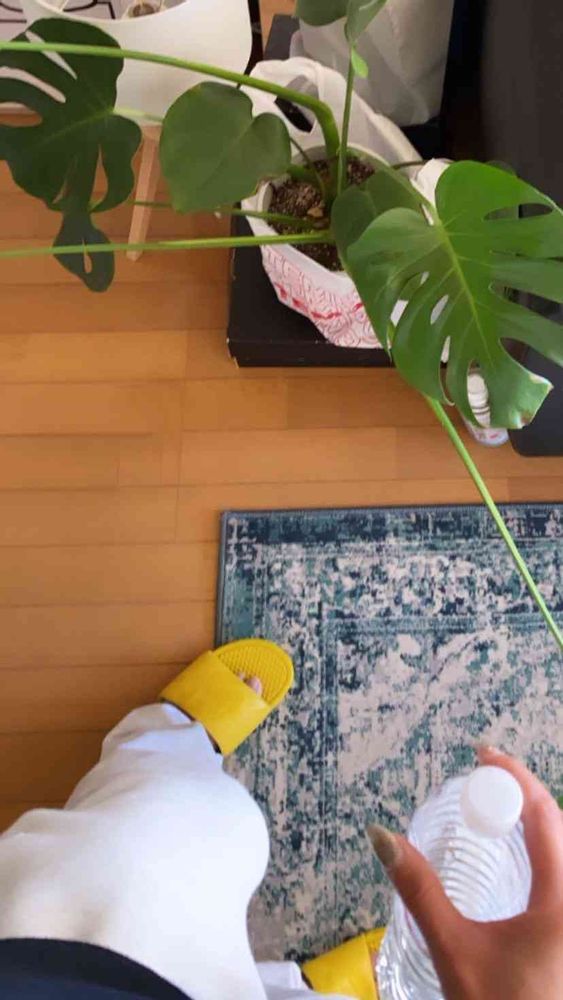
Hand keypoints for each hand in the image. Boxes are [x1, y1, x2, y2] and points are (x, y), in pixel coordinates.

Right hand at [369, 747, 562, 998]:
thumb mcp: (455, 951)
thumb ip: (419, 890)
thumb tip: (381, 835)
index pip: (544, 813)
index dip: (513, 775)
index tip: (482, 753)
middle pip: (561, 827)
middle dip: (525, 795)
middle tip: (484, 782)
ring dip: (538, 825)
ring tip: (500, 815)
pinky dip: (546, 855)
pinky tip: (521, 866)